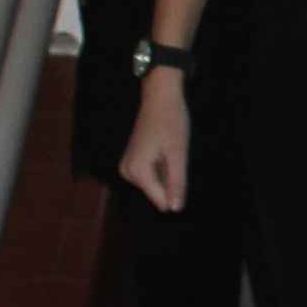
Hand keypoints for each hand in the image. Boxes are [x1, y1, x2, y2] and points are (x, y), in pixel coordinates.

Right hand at [117, 68, 191, 211]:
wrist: (159, 97)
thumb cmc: (171, 122)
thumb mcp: (178, 154)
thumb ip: (176, 183)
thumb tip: (175, 209)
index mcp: (137, 171)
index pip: (161, 200)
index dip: (177, 190)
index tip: (179, 168)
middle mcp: (127, 172)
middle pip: (158, 192)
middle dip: (171, 179)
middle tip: (174, 155)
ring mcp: (127, 167)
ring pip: (156, 184)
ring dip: (167, 172)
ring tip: (169, 151)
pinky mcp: (131, 162)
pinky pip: (151, 175)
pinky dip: (162, 167)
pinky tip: (164, 150)